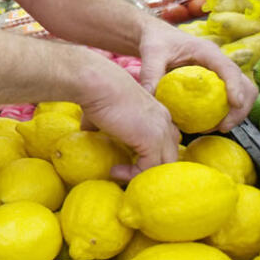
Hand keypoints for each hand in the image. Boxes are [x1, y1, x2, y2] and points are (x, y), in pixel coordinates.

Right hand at [78, 59, 181, 180]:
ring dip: (144, 174)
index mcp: (157, 111)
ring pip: (165, 164)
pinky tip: (114, 170)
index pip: (167, 138)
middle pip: (172, 153)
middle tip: (130, 172)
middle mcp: (164, 120)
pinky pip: (149, 168)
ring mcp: (161, 131)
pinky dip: (132, 174)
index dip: (153, 151)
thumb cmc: (95, 91)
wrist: (97, 84)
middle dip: (154, 166)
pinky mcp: (152, 141)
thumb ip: (100, 124)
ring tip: (121, 174)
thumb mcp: (101, 111)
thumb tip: (87, 133)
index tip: (129, 159)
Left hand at [137, 19, 257, 132]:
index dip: (235, 85)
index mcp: (207, 51)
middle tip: (223, 126)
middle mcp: (219, 61)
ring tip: (217, 128)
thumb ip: (150, 72)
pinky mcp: (217, 82)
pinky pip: (229, 99)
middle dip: (241, 107)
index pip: (228, 68)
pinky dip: (226, 112)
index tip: (235, 103)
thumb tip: (149, 95)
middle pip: (245, 84)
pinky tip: (209, 124)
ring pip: (243, 93)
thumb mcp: (151, 53)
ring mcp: (220, 72)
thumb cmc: (156, 41)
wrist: (158, 37)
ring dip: (237, 113)